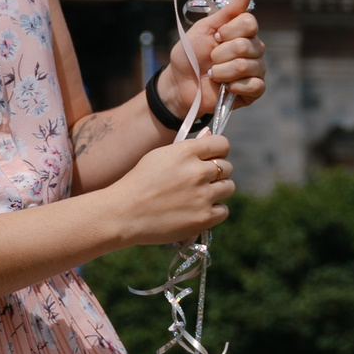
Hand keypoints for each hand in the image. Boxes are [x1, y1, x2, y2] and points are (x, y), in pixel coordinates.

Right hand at [107, 131, 236, 246]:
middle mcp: (197, 172)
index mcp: (185, 152)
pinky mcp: (204, 218)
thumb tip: (211, 135)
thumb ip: (188, 147)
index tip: (212, 158)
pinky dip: (214, 210)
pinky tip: (198, 209)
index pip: (222, 144)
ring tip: (200, 195)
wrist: (124, 213)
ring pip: (229, 188)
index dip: (218, 150)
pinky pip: (223, 210)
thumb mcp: (159, 156)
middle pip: (227, 167)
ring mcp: (202, 196)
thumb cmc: (139, 182)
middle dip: (217, 172)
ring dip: (218, 190)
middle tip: (201, 180)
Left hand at [156, 0, 266, 118]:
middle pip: (247, 45)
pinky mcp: (254, 91)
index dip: (230, 31)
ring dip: (222, 71)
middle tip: (211, 59)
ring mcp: (256, 70)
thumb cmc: (190, 54)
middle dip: (220, 53)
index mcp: (242, 32)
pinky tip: (225, 87)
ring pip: (247, 65)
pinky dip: (235, 86)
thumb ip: (227, 12)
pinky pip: (255, 85)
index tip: (216, 37)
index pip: (250, 23)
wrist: (180, 83)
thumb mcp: (204, 29)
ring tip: (213, 74)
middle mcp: (253, 49)